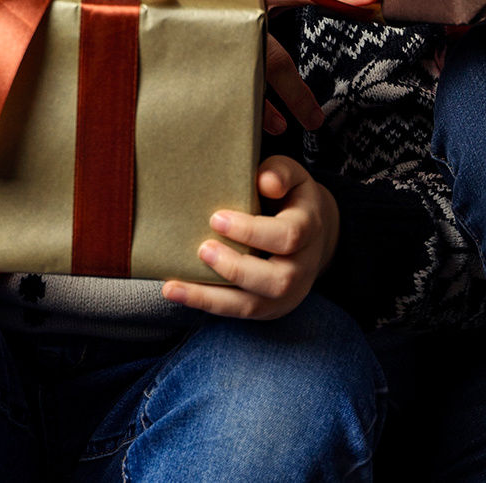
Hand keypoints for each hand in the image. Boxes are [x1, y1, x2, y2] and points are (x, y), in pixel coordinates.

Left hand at [163, 156, 338, 319]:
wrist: (312, 234)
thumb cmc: (291, 197)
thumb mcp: (292, 176)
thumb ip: (279, 172)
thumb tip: (265, 181)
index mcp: (309, 229)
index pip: (288, 236)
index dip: (252, 231)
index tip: (216, 219)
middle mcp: (302, 267)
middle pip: (277, 280)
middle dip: (236, 269)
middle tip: (203, 250)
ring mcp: (288, 293)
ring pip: (254, 306)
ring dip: (211, 297)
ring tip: (174, 287)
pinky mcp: (269, 307)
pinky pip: (238, 312)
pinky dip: (206, 304)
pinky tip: (178, 293)